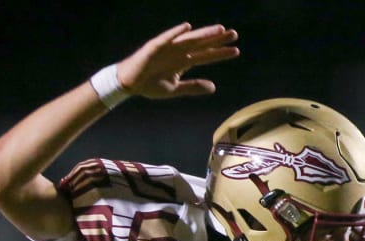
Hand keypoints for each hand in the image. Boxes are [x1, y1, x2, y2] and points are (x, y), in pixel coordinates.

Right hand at [116, 23, 239, 99]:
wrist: (128, 85)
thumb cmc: (150, 84)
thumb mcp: (175, 88)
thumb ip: (193, 87)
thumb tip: (214, 87)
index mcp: (183, 61)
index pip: (205, 55)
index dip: (220, 53)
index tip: (236, 50)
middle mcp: (178, 52)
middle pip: (201, 44)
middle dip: (217, 39)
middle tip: (234, 34)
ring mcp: (167, 48)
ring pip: (189, 39)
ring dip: (203, 34)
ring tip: (219, 29)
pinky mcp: (153, 47)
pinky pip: (166, 39)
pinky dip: (176, 33)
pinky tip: (187, 27)